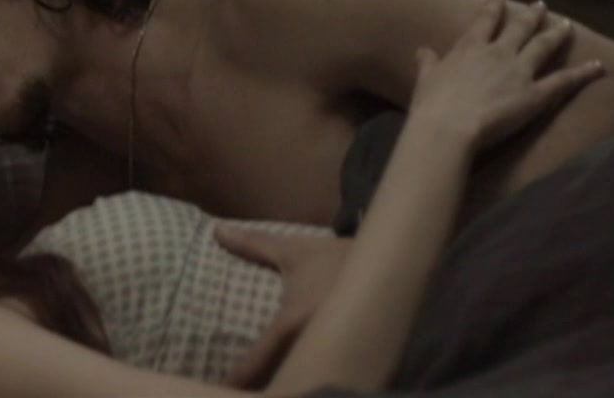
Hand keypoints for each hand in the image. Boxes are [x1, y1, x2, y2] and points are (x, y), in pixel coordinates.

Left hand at [214, 225, 350, 388]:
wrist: (397, 264)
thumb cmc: (339, 259)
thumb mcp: (295, 251)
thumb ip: (254, 245)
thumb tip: (217, 232)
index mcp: (292, 325)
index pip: (254, 365)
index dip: (233, 381)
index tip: (220, 389)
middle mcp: (313, 348)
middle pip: (280, 385)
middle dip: (263, 390)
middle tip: (240, 392)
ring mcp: (337, 360)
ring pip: (303, 386)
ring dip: (288, 387)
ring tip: (271, 388)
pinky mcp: (358, 367)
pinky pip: (328, 383)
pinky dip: (312, 385)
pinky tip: (304, 384)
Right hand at [410, 0, 606, 149]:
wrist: (447, 127)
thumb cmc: (431, 106)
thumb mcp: (425, 80)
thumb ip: (428, 63)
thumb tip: (423, 50)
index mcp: (470, 48)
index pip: (485, 20)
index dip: (493, 7)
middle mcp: (498, 53)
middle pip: (520, 27)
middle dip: (532, 15)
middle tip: (541, 5)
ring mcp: (519, 71)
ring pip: (544, 46)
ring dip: (557, 34)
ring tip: (567, 25)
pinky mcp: (534, 94)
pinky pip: (563, 81)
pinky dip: (582, 73)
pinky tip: (597, 66)